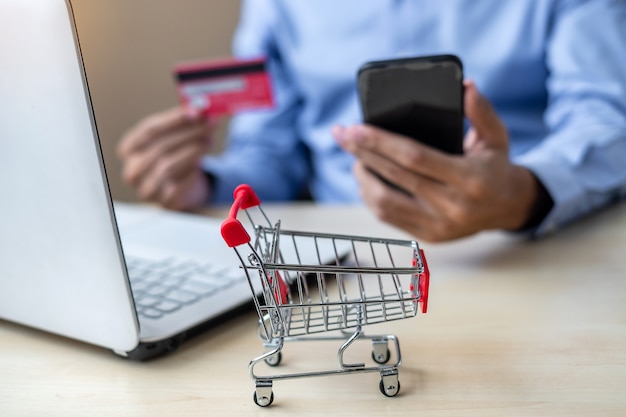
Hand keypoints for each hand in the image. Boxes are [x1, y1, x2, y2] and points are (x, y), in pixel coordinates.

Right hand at [117, 106, 215, 209]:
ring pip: (167, 166)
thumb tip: (203, 109)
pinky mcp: (164, 202)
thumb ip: (186, 122)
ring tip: (208, 142)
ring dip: (191, 151)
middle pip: (160, 147)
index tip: (195, 112)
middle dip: (188, 134)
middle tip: (209, 124)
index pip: (148, 130)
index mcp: (129, 149)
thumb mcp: (177, 137)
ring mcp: (146, 189)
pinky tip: (201, 165)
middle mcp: (132, 170)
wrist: (186, 188)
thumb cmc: (177, 156)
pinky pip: (177, 186)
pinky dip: (190, 172)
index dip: (173, 120)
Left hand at [334, 81, 542, 241]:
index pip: (415, 158)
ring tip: (354, 156)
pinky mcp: (428, 237)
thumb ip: (482, 111)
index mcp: (470, 179)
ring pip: (385, 203)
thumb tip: (466, 86)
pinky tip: (365, 178)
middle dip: (362, 153)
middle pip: (394, 177)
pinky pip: (389, 217)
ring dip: (363, 178)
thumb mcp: (497, 136)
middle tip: (341, 134)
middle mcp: (453, 206)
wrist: (507, 209)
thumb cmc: (496, 166)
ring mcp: (438, 226)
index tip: (355, 128)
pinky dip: (371, 197)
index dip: (381, 143)